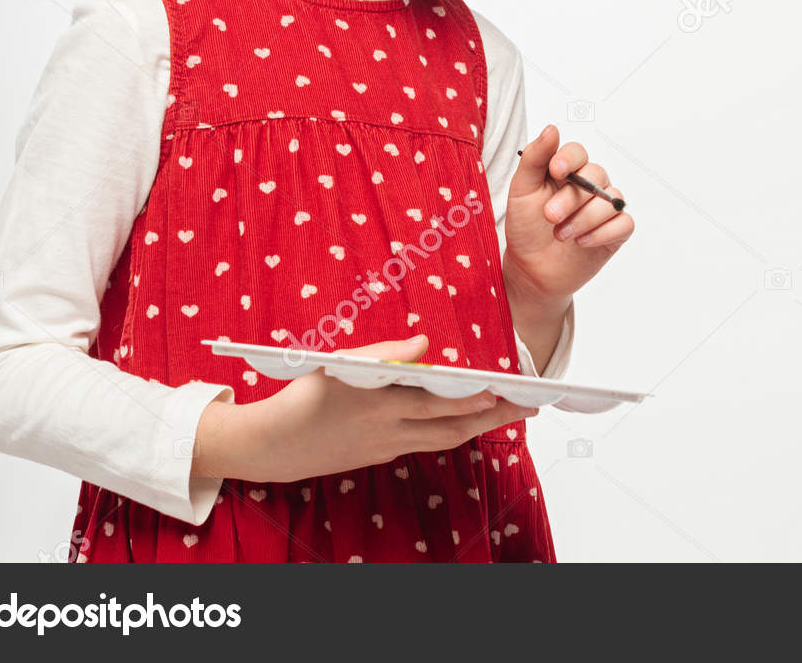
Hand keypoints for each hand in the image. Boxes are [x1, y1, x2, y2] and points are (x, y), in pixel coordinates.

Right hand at [191, 335, 538, 484]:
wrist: (271, 447)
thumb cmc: (304, 395)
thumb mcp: (338, 365)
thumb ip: (384, 354)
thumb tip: (424, 345)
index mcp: (378, 404)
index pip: (436, 403)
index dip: (471, 398)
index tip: (501, 390)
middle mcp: (388, 431)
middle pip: (452, 427)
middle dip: (494, 416)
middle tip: (530, 406)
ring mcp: (387, 447)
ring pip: (444, 440)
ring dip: (480, 426)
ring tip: (512, 412)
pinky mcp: (382, 455)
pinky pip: (427, 443)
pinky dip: (452, 431)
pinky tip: (470, 419)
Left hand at [502, 124, 631, 310]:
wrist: (530, 270)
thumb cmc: (526, 228)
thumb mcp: (522, 190)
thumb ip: (534, 158)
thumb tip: (551, 129)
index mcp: (567, 171)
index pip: (578, 152)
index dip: (570, 158)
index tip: (556, 172)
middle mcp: (590, 185)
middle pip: (595, 176)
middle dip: (571, 198)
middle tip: (549, 216)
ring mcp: (604, 208)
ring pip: (610, 201)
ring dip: (583, 220)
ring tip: (561, 235)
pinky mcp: (615, 232)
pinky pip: (623, 223)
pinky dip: (602, 233)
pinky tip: (582, 243)